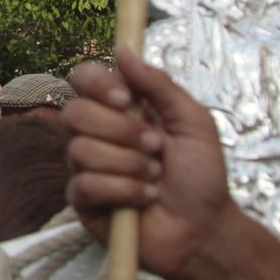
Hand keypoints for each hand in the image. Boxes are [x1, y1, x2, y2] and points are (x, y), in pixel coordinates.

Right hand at [63, 47, 237, 279]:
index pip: (83, 78)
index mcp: (119, 109)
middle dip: (121, 133)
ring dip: (129, 166)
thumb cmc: (202, 177)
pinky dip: (123, 192)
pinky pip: (86, 184)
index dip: (95, 84)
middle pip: (74, 113)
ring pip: (81, 150)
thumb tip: (123, 50)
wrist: (204, 230)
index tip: (125, 99)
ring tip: (155, 179)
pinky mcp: (82, 199)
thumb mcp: (194, 123)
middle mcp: (97, 133)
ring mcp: (86, 166)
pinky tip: (143, 199)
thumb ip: (160, 85)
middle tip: (156, 149)